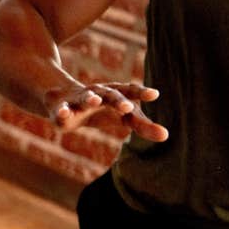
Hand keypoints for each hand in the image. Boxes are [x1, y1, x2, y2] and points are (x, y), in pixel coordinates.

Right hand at [44, 79, 167, 141]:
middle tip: (128, 107)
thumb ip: (142, 125)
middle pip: (110, 95)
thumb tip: (166, 136)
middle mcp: (99, 93)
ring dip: (90, 99)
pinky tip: (62, 113)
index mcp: (116, 94)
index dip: (141, 93)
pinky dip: (62, 111)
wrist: (62, 100)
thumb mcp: (122, 116)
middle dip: (118, 100)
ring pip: (86, 98)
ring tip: (95, 101)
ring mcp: (80, 100)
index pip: (130, 92)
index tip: (154, 94)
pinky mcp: (62, 109)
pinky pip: (62, 110)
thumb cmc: (100, 110)